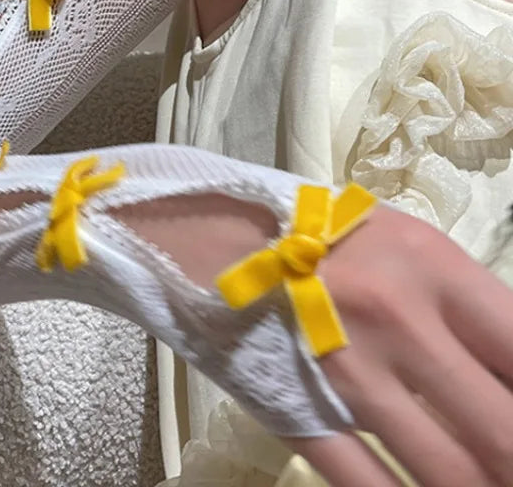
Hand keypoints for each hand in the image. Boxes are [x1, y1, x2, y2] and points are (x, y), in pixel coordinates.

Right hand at [286, 205, 512, 486]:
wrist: (210, 237)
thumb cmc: (317, 232)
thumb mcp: (405, 244)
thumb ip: (468, 304)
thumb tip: (510, 373)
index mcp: (431, 266)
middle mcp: (398, 320)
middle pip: (503, 432)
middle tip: (507, 461)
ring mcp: (346, 373)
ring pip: (446, 474)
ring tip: (478, 481)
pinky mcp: (298, 411)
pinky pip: (366, 485)